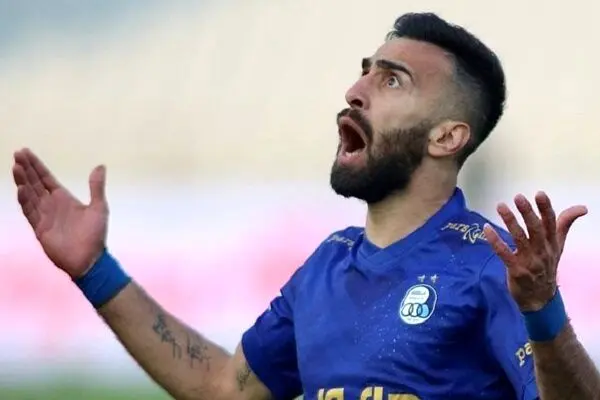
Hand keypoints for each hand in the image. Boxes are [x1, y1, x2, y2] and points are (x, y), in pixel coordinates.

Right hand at [12, 148, 108, 277]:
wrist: (89, 259)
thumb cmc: (95, 234)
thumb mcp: (99, 208)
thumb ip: (96, 187)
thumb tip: (100, 166)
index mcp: (64, 198)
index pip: (46, 178)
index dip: (36, 166)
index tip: (25, 152)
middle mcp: (51, 204)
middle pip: (35, 182)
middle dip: (26, 169)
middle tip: (17, 153)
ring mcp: (44, 216)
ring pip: (30, 194)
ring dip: (23, 181)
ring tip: (16, 167)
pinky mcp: (39, 228)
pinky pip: (30, 212)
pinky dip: (25, 200)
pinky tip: (21, 188)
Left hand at [483, 192, 586, 311]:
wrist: (540, 298)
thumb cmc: (546, 266)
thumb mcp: (558, 246)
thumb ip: (564, 224)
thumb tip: (583, 208)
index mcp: (552, 243)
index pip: (551, 223)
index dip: (546, 208)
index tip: (539, 194)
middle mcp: (543, 251)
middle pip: (536, 229)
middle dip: (528, 212)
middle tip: (518, 197)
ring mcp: (530, 262)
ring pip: (520, 239)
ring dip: (510, 221)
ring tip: (501, 206)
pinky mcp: (516, 270)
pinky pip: (504, 254)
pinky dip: (495, 241)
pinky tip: (486, 229)